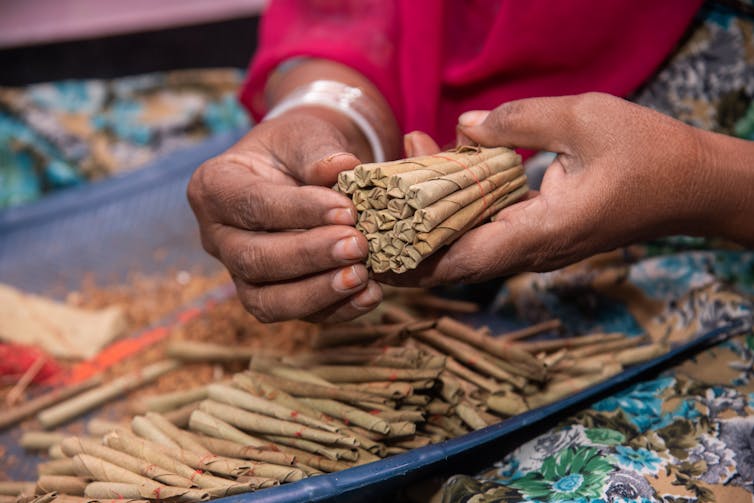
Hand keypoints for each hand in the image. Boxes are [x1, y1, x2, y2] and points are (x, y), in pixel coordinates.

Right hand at [187, 109, 382, 321]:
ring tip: (362, 276)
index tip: (347, 210)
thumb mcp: (304, 134)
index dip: (299, 211)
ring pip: (267, 301)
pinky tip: (371, 295)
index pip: (253, 204)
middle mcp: (218, 237)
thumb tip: (342, 167)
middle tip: (358, 245)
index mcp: (215, 188)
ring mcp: (241, 274)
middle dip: (308, 256)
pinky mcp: (271, 297)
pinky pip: (298, 316)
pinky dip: (337, 310)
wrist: (303, 170)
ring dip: (317, 293)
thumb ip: (319, 151)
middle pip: (253, 260)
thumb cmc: (298, 148)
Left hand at [380, 93, 717, 286]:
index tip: (375, 246)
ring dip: (432, 212)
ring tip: (404, 163)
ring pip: (469, 241)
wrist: (693, 186)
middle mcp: (534, 249)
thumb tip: (464, 127)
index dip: (413, 259)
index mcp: (543, 232)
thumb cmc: (649, 153)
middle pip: (454, 256)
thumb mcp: (584, 119)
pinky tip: (443, 167)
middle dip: (410, 230)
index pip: (463, 261)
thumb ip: (519, 121)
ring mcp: (537, 245)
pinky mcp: (540, 232)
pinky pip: (489, 227)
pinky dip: (460, 204)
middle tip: (375, 194)